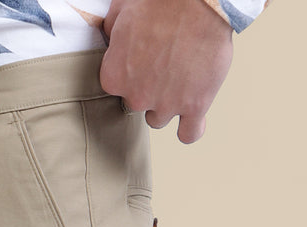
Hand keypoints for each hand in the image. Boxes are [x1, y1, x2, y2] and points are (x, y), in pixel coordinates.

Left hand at [100, 0, 233, 142]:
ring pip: (158, 119)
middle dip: (148, 87)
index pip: (116, 87)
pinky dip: (189, 128)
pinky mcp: (195, 106)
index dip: (130, 72)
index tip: (141, 58)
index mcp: (114, 76)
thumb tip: (111, 38)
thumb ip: (111, 32)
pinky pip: (189, 134)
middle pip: (138, 103)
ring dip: (166, 104)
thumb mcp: (121, 8)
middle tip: (164, 62)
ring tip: (179, 80)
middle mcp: (137, 96)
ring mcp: (166, 104)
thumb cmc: (160, 0)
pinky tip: (191, 116)